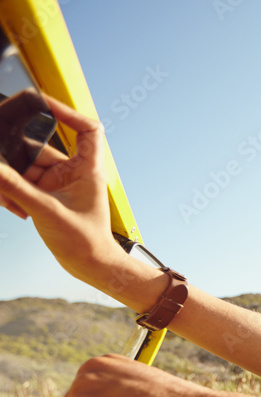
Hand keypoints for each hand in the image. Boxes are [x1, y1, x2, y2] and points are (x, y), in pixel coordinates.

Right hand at [0, 95, 118, 282]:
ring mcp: (57, 182)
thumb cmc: (84, 241)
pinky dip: (11, 191)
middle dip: (14, 157)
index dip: (68, 112)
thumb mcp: (45, 210)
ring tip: (9, 198)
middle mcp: (72, 171)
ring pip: (24, 166)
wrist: (89, 266)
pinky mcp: (44, 194)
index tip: (43, 103)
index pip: (87, 129)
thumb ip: (14, 186)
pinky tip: (14, 208)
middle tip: (2, 167)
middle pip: (39, 147)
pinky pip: (20, 182)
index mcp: (87, 169)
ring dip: (9, 179)